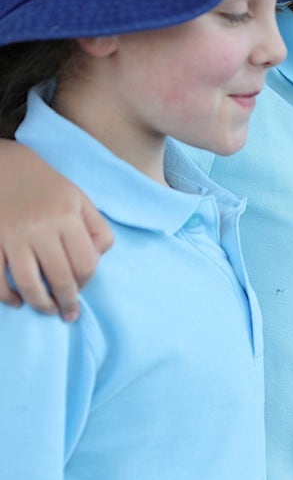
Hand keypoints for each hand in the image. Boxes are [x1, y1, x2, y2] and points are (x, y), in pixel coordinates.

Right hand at [0, 141, 112, 320]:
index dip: (86, 283)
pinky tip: (17, 302)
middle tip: (68, 314)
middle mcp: (41, 226)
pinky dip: (7, 296)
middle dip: (67, 302)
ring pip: (29, 283)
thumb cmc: (47, 187)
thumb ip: (96, 228)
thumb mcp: (79, 199)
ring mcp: (13, 235)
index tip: (81, 290)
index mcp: (67, 216)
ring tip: (47, 310)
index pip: (85, 263)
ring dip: (40, 304)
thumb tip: (97, 261)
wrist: (4, 165)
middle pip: (60, 278)